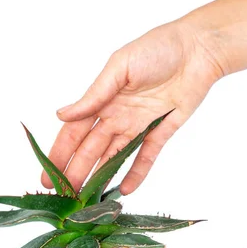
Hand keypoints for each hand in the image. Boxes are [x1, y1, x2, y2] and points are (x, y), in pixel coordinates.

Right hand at [42, 19, 222, 194]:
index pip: (75, 132)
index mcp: (103, 99)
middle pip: (91, 150)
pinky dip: (136, 173)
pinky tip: (125, 190)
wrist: (198, 49)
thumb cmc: (157, 48)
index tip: (48, 175)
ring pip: (113, 157)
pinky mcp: (161, 132)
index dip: (61, 154)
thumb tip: (62, 114)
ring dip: (99, 176)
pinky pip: (146, 157)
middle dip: (75, 172)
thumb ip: (94, 95)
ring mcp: (138, 126)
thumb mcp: (119, 68)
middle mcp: (117, 116)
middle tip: (63, 196)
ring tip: (86, 199)